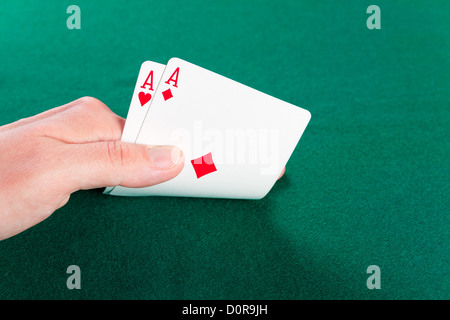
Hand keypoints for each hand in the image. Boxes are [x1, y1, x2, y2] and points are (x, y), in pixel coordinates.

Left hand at [0, 97, 183, 239]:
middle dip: (171, 162)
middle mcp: (87, 130)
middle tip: (201, 179)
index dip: (179, 147)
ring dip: (153, 175)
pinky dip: (134, 184)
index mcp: (90, 119)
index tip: (206, 164)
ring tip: (183, 184)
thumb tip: (171, 157)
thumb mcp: (59, 172)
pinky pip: (117, 173)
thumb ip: (116, 161)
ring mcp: (80, 150)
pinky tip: (144, 191)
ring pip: (133, 160)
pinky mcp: (72, 170)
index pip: (152, 130)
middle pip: (146, 144)